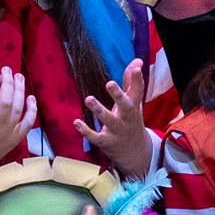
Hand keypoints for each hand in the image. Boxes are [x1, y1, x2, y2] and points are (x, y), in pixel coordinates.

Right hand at [0, 69, 38, 181]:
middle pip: (6, 103)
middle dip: (8, 84)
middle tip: (8, 69)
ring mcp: (6, 135)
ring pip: (18, 110)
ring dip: (20, 92)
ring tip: (19, 78)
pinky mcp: (13, 140)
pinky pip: (27, 125)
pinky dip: (31, 111)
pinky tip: (31, 98)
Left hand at [79, 59, 150, 173]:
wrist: (135, 153)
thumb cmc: (130, 121)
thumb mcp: (133, 103)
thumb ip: (132, 82)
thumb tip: (137, 61)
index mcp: (134, 107)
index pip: (138, 92)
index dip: (138, 80)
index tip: (137, 68)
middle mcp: (127, 119)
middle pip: (126, 106)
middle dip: (118, 95)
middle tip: (110, 83)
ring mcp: (117, 131)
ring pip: (109, 121)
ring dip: (99, 110)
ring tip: (89, 98)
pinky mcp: (107, 142)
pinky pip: (96, 137)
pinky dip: (86, 131)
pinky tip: (76, 122)